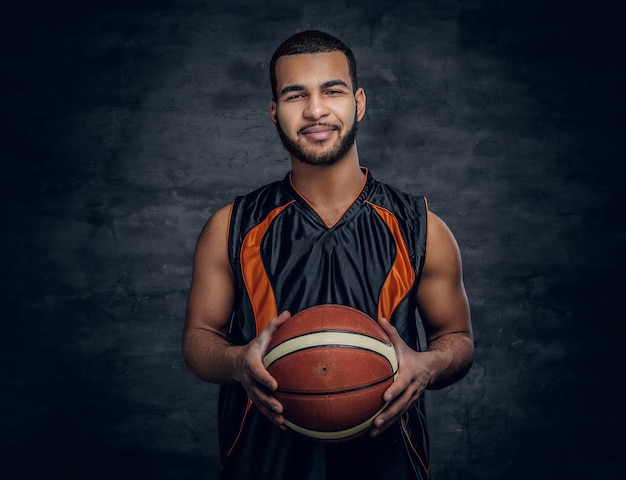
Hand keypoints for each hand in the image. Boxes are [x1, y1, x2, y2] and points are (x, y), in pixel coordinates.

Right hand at [237, 311, 290, 428]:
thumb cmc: (254, 348)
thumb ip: (274, 325)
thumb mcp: (262, 336)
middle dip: (268, 401)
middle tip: (279, 406)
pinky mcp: (255, 398)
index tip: (275, 384)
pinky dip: (272, 419)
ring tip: (282, 421)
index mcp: (251, 364)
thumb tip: (289, 312)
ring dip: (270, 414)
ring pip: (260, 405)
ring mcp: (251, 391)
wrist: (234, 363)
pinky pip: (263, 410)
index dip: (265, 378)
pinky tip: (285, 426)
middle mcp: (249, 380)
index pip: (258, 372)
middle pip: (258, 392)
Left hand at [370, 317, 431, 436]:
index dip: (394, 390)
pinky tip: (374, 433)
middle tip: (376, 422)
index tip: (384, 397)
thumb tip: (379, 318)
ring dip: (387, 424)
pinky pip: (398, 416)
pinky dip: (388, 425)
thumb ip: (391, 333)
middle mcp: (412, 389)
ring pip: (399, 414)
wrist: (434, 369)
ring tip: (372, 432)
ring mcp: (411, 399)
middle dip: (389, 414)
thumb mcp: (403, 344)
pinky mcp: (409, 404)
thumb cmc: (412, 356)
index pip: (402, 384)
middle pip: (401, 404)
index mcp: (410, 374)